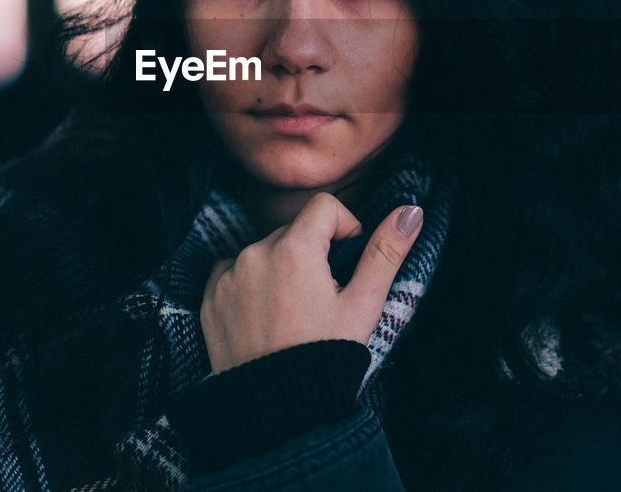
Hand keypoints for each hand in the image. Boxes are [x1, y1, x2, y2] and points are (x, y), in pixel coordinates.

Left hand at [200, 192, 423, 372]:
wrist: (277, 412)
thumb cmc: (325, 357)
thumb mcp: (364, 305)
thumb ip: (385, 252)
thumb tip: (410, 212)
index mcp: (294, 249)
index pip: (325, 208)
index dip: (346, 230)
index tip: (348, 266)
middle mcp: (255, 254)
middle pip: (295, 231)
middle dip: (314, 255)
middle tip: (324, 300)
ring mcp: (228, 276)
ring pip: (265, 252)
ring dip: (282, 269)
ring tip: (295, 314)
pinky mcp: (210, 298)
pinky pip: (234, 273)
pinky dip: (251, 285)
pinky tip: (266, 318)